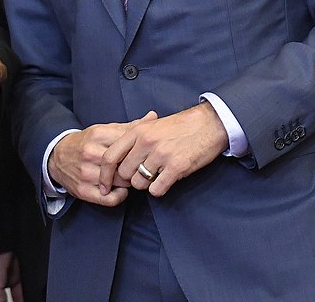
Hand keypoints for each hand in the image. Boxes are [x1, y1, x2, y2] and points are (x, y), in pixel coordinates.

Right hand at [47, 117, 151, 207]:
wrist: (57, 156)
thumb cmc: (87, 142)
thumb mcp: (105, 130)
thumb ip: (130, 126)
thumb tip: (154, 117)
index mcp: (98, 134)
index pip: (129, 144)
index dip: (141, 151)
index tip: (146, 155)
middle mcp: (90, 153)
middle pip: (126, 165)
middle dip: (136, 169)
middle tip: (141, 170)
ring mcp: (85, 173)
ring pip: (120, 183)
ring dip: (129, 183)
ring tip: (130, 178)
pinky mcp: (83, 190)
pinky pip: (109, 199)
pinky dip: (119, 196)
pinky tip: (120, 190)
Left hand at [100, 102, 228, 197]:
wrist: (209, 124)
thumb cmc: (181, 126)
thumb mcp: (152, 125)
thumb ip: (134, 138)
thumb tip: (118, 156)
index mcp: (137, 131)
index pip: (110, 157)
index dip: (105, 174)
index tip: (105, 185)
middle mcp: (146, 143)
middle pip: (124, 173)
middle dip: (130, 179)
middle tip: (142, 176)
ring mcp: (161, 155)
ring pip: (139, 184)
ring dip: (145, 184)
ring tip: (157, 175)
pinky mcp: (177, 167)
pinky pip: (156, 190)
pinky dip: (159, 189)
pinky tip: (166, 180)